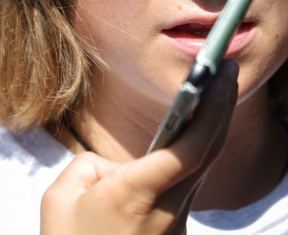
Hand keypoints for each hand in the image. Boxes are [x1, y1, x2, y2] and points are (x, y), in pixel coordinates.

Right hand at [40, 60, 238, 234]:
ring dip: (210, 129)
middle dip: (223, 105)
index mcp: (137, 194)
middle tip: (227, 68)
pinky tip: (191, 131)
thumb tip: (117, 164)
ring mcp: (177, 226)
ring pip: (200, 169)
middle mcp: (167, 210)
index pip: (191, 146)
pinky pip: (187, 188)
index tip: (221, 72)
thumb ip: (90, 166)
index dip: (213, 106)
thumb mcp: (60, 199)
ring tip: (212, 88)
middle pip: (209, 151)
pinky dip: (191, 157)